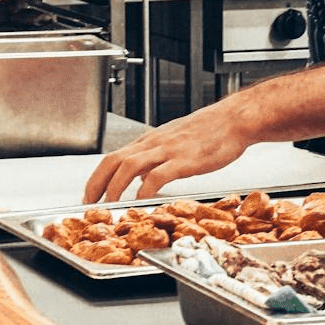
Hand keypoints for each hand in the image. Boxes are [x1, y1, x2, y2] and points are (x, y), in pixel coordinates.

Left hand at [83, 109, 249, 202]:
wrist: (236, 119)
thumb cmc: (212, 130)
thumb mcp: (177, 141)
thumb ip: (157, 158)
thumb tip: (143, 178)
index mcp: (150, 140)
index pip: (113, 157)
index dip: (97, 177)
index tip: (91, 195)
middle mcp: (153, 143)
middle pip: (112, 161)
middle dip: (96, 184)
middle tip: (89, 204)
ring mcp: (167, 150)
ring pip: (128, 167)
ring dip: (114, 188)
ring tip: (110, 206)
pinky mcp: (184, 160)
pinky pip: (157, 176)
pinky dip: (145, 190)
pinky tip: (143, 200)